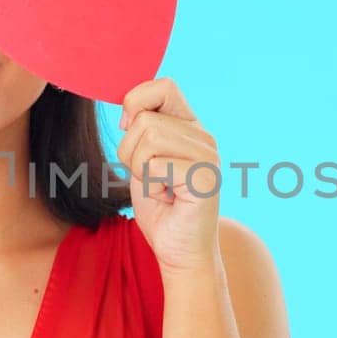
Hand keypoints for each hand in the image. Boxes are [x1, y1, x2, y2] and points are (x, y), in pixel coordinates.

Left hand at [116, 76, 221, 273]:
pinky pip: (154, 164)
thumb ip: (140, 130)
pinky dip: (150, 185)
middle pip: (145, 118)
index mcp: (191, 127)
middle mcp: (204, 137)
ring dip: (139, 168)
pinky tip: (167, 198)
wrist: (179, 252)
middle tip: (149, 178)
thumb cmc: (160, 208)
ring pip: (148, 137)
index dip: (136, 102)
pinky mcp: (205, 177)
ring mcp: (208, 156)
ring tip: (158, 187)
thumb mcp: (143, 160)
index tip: (130, 131)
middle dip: (130, 151)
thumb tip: (128, 108)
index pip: (163, 86)